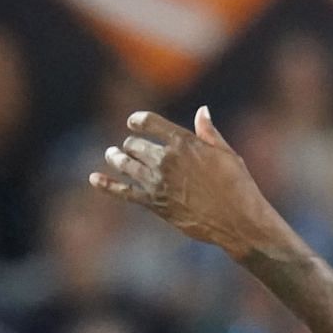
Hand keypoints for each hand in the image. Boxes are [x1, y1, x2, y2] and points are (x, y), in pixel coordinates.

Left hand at [90, 107, 286, 257]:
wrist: (238, 221)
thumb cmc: (239, 186)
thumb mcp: (227, 154)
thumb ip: (209, 133)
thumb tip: (202, 111)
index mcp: (184, 142)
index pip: (148, 122)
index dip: (137, 120)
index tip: (133, 122)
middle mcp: (166, 159)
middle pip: (133, 144)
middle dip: (131, 144)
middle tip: (131, 148)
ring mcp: (157, 182)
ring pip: (124, 164)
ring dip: (116, 158)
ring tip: (113, 155)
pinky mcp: (153, 203)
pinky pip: (121, 191)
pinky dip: (105, 184)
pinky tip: (94, 178)